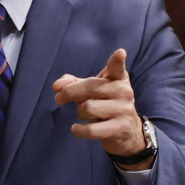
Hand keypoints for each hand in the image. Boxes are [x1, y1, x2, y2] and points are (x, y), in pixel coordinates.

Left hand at [52, 49, 152, 169]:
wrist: (127, 130)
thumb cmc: (105, 104)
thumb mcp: (91, 91)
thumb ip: (72, 83)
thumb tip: (56, 86)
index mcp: (118, 78)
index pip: (117, 67)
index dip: (117, 60)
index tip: (120, 53)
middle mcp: (124, 91)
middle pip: (90, 87)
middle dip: (69, 93)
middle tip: (59, 98)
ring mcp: (124, 110)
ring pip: (88, 108)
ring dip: (80, 113)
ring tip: (85, 115)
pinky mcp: (120, 128)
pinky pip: (92, 129)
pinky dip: (79, 130)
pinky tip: (76, 129)